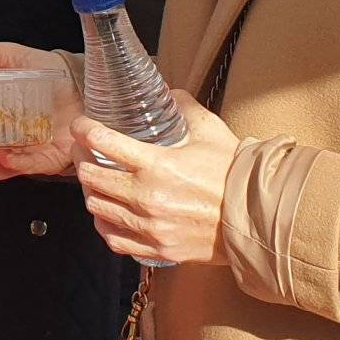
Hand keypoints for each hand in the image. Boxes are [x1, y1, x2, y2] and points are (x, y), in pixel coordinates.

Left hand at [70, 91, 239, 265]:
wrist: (258, 218)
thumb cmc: (234, 173)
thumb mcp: (210, 130)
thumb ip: (183, 106)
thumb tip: (166, 92)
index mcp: (156, 163)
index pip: (102, 142)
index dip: (84, 130)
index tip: (81, 126)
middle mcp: (146, 196)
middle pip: (90, 177)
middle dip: (83, 161)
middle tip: (87, 154)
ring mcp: (149, 226)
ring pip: (97, 208)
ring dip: (92, 192)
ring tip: (98, 183)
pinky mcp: (156, 248)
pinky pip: (114, 239)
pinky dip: (106, 225)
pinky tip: (110, 216)